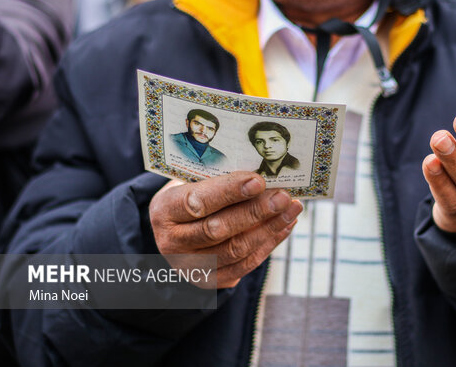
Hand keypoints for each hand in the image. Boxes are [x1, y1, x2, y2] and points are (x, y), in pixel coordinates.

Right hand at [149, 171, 302, 287]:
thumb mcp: (191, 181)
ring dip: (269, 228)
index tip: (258, 181)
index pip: (197, 202)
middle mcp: (172, 243)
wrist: (175, 229)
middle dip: (256, 212)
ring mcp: (190, 267)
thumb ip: (218, 180)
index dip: (229, 192)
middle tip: (283, 197)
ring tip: (292, 209)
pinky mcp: (210, 280)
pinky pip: (245, 264)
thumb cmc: (190, 194)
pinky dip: (269, 243)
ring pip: (236, 250)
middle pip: (218, 230)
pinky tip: (285, 225)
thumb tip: (262, 174)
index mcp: (163, 211)